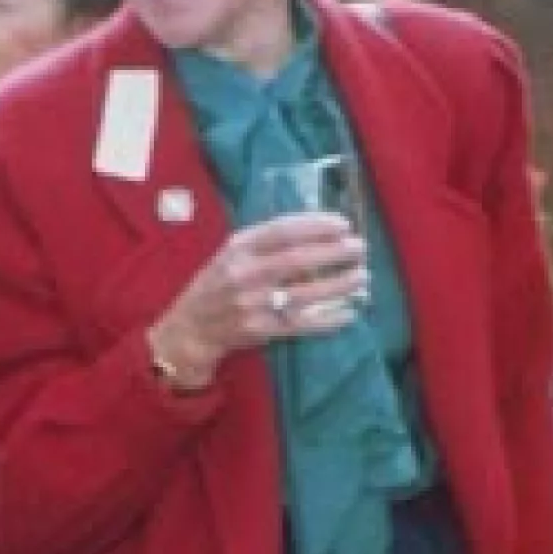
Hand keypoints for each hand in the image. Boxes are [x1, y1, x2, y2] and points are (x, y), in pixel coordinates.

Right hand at [148, 213, 367, 386]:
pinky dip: (328, 319)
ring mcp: (251, 303)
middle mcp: (243, 273)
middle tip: (361, 248)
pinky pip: (301, 323)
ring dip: (339, 284)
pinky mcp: (259, 329)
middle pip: (298, 259)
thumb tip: (318, 233)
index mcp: (237, 248)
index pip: (283, 230)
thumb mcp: (231, 254)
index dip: (317, 225)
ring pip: (304, 292)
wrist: (190, 328)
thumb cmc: (217, 285)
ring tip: (362, 277)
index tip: (344, 224)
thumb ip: (266, 244)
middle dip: (335, 251)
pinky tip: (348, 313)